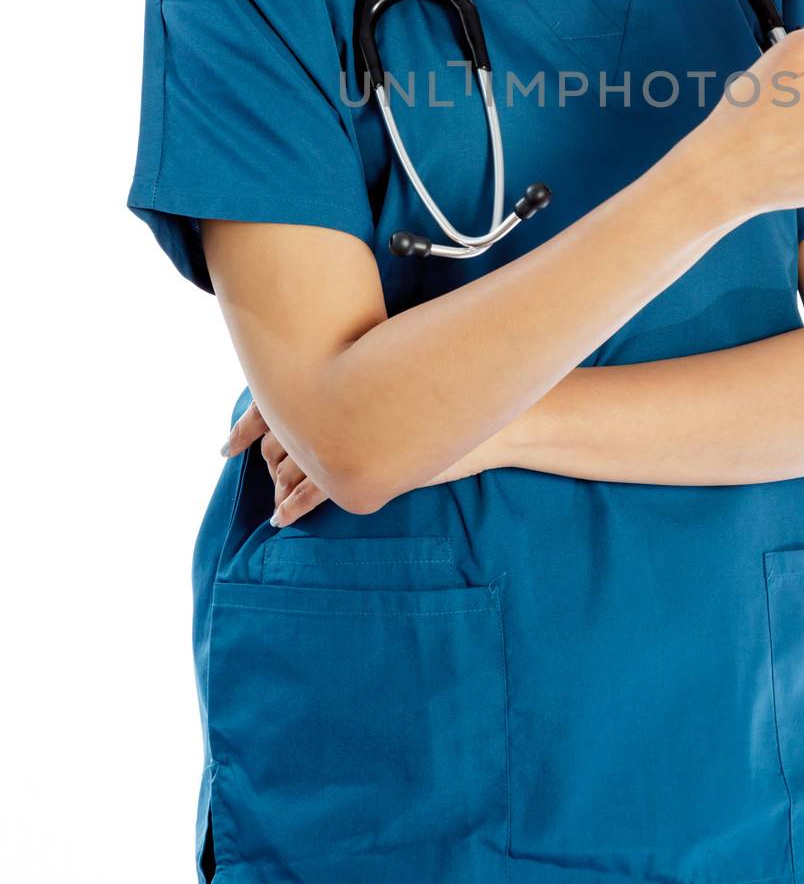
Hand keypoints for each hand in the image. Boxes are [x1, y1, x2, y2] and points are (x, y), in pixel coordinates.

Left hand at [220, 400, 509, 527]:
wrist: (483, 418)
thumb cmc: (448, 387)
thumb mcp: (398, 374)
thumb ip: (364, 378)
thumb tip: (341, 379)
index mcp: (338, 380)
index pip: (275, 402)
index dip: (248, 424)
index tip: (230, 441)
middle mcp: (334, 408)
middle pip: (279, 437)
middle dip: (263, 454)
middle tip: (249, 464)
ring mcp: (345, 442)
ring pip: (292, 467)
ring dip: (277, 484)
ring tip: (270, 500)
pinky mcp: (359, 474)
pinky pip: (313, 495)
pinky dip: (293, 507)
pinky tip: (281, 519)